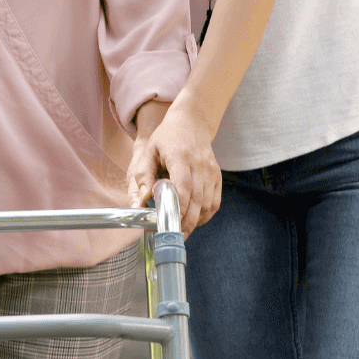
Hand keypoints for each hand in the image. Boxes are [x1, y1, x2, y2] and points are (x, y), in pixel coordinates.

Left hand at [128, 102, 220, 235]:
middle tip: (172, 235)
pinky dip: (204, 215)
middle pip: (197, 200)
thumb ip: (144, 176)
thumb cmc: (166, 138)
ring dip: (195, 221)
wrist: (191, 123)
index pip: (183, 186)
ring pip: (207, 205)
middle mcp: (200, 165)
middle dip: (185, 222)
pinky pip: (214, 203)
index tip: (167, 222)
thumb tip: (141, 201)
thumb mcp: (149, 151)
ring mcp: (212, 172)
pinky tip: (192, 220)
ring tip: (180, 230)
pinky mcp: (218, 177)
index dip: (178, 207)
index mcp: (181, 157)